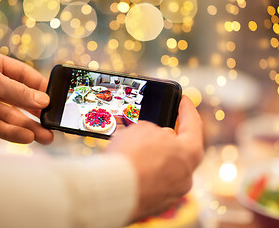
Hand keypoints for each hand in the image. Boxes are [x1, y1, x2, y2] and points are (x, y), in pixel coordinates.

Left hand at [0, 46, 52, 143]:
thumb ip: (17, 92)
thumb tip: (42, 100)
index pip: (23, 75)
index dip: (39, 87)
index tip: (55, 98)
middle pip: (19, 98)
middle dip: (36, 111)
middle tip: (52, 121)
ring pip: (11, 115)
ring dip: (29, 126)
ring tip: (46, 137)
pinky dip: (13, 132)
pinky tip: (27, 137)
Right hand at [106, 96, 203, 221]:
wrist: (114, 191)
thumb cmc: (131, 157)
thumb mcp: (142, 128)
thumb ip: (154, 130)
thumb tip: (154, 139)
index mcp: (189, 153)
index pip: (193, 125)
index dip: (187, 109)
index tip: (184, 101)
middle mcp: (185, 175)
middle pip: (179, 151)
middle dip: (166, 139)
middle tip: (154, 129)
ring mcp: (171, 193)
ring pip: (165, 169)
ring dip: (152, 159)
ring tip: (133, 150)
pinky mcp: (155, 205)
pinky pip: (152, 184)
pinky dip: (144, 175)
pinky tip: (130, 168)